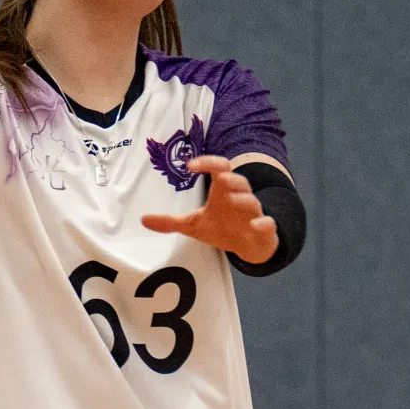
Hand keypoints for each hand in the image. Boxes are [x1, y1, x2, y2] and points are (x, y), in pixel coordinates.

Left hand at [141, 156, 278, 263]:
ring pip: (252, 201)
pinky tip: (256, 224)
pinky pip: (266, 223)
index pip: (219, 168)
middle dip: (230, 179)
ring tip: (231, 200)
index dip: (207, 163)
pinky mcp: (263, 229)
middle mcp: (239, 198)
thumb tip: (143, 219)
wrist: (249, 246)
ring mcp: (253, 213)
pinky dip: (263, 223)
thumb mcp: (193, 225)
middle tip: (219, 178)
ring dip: (243, 199)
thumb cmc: (222, 228)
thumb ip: (170, 222)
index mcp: (223, 192)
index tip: (189, 165)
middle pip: (239, 181)